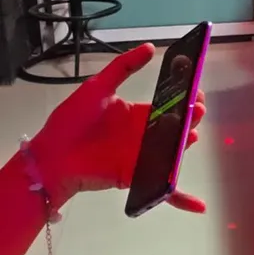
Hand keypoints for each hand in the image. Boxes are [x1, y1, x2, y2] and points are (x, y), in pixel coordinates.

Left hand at [30, 44, 206, 212]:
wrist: (52, 155)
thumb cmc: (72, 121)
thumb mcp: (98, 87)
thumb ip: (123, 67)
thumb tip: (151, 48)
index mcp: (138, 113)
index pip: (169, 104)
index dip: (185, 97)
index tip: (196, 90)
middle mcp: (145, 134)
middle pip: (177, 126)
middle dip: (191, 117)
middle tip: (196, 110)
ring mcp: (144, 155)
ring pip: (174, 150)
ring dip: (187, 143)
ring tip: (191, 134)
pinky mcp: (139, 175)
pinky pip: (164, 188)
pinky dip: (181, 199)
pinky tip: (199, 207)